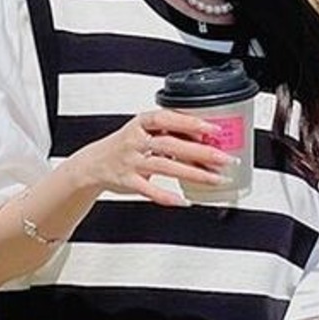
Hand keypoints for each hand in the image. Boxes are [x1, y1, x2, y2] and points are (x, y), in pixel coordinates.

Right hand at [74, 109, 237, 205]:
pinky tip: (185, 201)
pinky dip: (167, 196)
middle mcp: (135, 140)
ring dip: (193, 174)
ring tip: (215, 179)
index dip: (190, 123)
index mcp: (141, 123)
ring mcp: (131, 161)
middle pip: (172, 144)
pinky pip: (149, 190)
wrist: (93, 164)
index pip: (168, 118)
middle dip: (201, 152)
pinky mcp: (128, 182)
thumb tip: (204, 138)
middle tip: (225, 159)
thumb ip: (170, 132)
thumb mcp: (143, 130)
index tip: (212, 129)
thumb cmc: (125, 146)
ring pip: (165, 166)